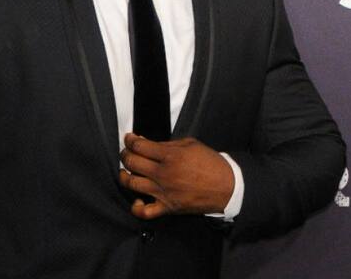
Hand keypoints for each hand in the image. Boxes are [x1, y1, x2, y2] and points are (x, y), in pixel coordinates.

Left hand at [118, 133, 234, 219]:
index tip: (129, 138)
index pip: (139, 146)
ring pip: (132, 184)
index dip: (129, 140)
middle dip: (125, 154)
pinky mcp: (168, 207)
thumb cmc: (210, 163)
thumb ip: (165, 143)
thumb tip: (144, 141)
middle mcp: (164, 174)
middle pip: (132, 162)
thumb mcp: (190, 144)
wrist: (227, 186)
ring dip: (124, 175)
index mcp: (171, 156)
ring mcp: (164, 192)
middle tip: (127, 152)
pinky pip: (144, 212)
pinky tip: (137, 198)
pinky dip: (136, 206)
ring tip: (126, 171)